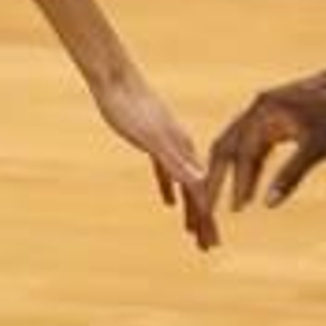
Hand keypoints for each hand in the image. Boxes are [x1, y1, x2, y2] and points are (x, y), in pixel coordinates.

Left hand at [92, 69, 216, 248]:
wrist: (114, 78)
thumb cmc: (129, 107)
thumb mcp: (151, 138)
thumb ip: (174, 161)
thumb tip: (199, 184)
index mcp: (184, 150)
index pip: (200, 193)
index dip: (206, 220)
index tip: (212, 244)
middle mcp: (182, 148)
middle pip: (197, 191)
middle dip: (204, 220)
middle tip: (209, 247)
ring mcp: (168, 144)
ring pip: (184, 184)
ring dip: (190, 209)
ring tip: (193, 232)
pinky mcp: (152, 141)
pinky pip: (166, 172)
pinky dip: (169, 189)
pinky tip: (168, 203)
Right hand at [208, 61, 325, 212]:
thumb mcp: (318, 146)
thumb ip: (291, 175)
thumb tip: (269, 204)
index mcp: (262, 112)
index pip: (243, 154)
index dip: (238, 183)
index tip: (235, 210)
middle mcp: (257, 109)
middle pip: (226, 146)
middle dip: (217, 176)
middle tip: (208, 205)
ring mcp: (264, 111)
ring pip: (238, 145)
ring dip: (232, 171)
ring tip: (227, 200)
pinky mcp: (275, 116)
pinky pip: (254, 142)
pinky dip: (250, 163)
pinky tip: (251, 182)